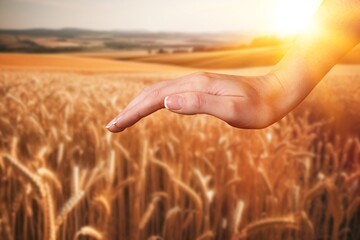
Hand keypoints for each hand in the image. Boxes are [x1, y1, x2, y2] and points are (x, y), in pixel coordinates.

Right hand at [106, 71, 286, 131]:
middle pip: (151, 93)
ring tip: (124, 118)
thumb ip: (199, 104)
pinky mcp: (200, 88)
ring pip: (158, 92)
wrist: (276, 92)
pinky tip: (151, 107)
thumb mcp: (232, 111)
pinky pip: (169, 93)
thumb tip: (166, 102)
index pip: (154, 99)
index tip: (114, 126)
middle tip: (111, 126)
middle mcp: (191, 82)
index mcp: (195, 87)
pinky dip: (153, 102)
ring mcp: (195, 84)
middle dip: (129, 110)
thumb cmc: (258, 107)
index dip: (132, 113)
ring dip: (138, 104)